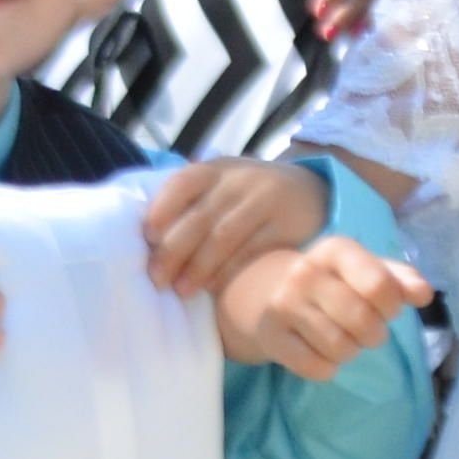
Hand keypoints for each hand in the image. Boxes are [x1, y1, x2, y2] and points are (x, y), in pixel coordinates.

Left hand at [141, 157, 329, 295]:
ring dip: (198, 267)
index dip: (161, 210)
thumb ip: (191, 201)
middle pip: (199, 217)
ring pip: (223, 236)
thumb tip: (148, 239)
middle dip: (173, 250)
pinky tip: (214, 286)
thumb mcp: (223, 184)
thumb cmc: (250, 197)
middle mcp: (240, 180)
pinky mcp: (287, 224)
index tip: (146, 238)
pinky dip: (229, 270)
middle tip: (157, 279)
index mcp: (217, 168)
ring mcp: (265, 201)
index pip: (182, 183)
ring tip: (182, 290)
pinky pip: (253, 251)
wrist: (312, 191)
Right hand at [214, 234, 430, 376]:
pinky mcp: (271, 337)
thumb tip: (424, 293)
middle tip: (368, 331)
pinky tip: (321, 352)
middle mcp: (306, 272)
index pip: (379, 285)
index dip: (393, 306)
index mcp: (336, 250)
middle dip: (375, 334)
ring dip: (351, 352)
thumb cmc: (334, 283)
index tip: (388, 308)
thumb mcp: (366, 270)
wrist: (269, 293)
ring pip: (340, 348)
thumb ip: (400, 279)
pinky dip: (328, 368)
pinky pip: (316, 368)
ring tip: (344, 340)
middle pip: (362, 321)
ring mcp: (284, 305)